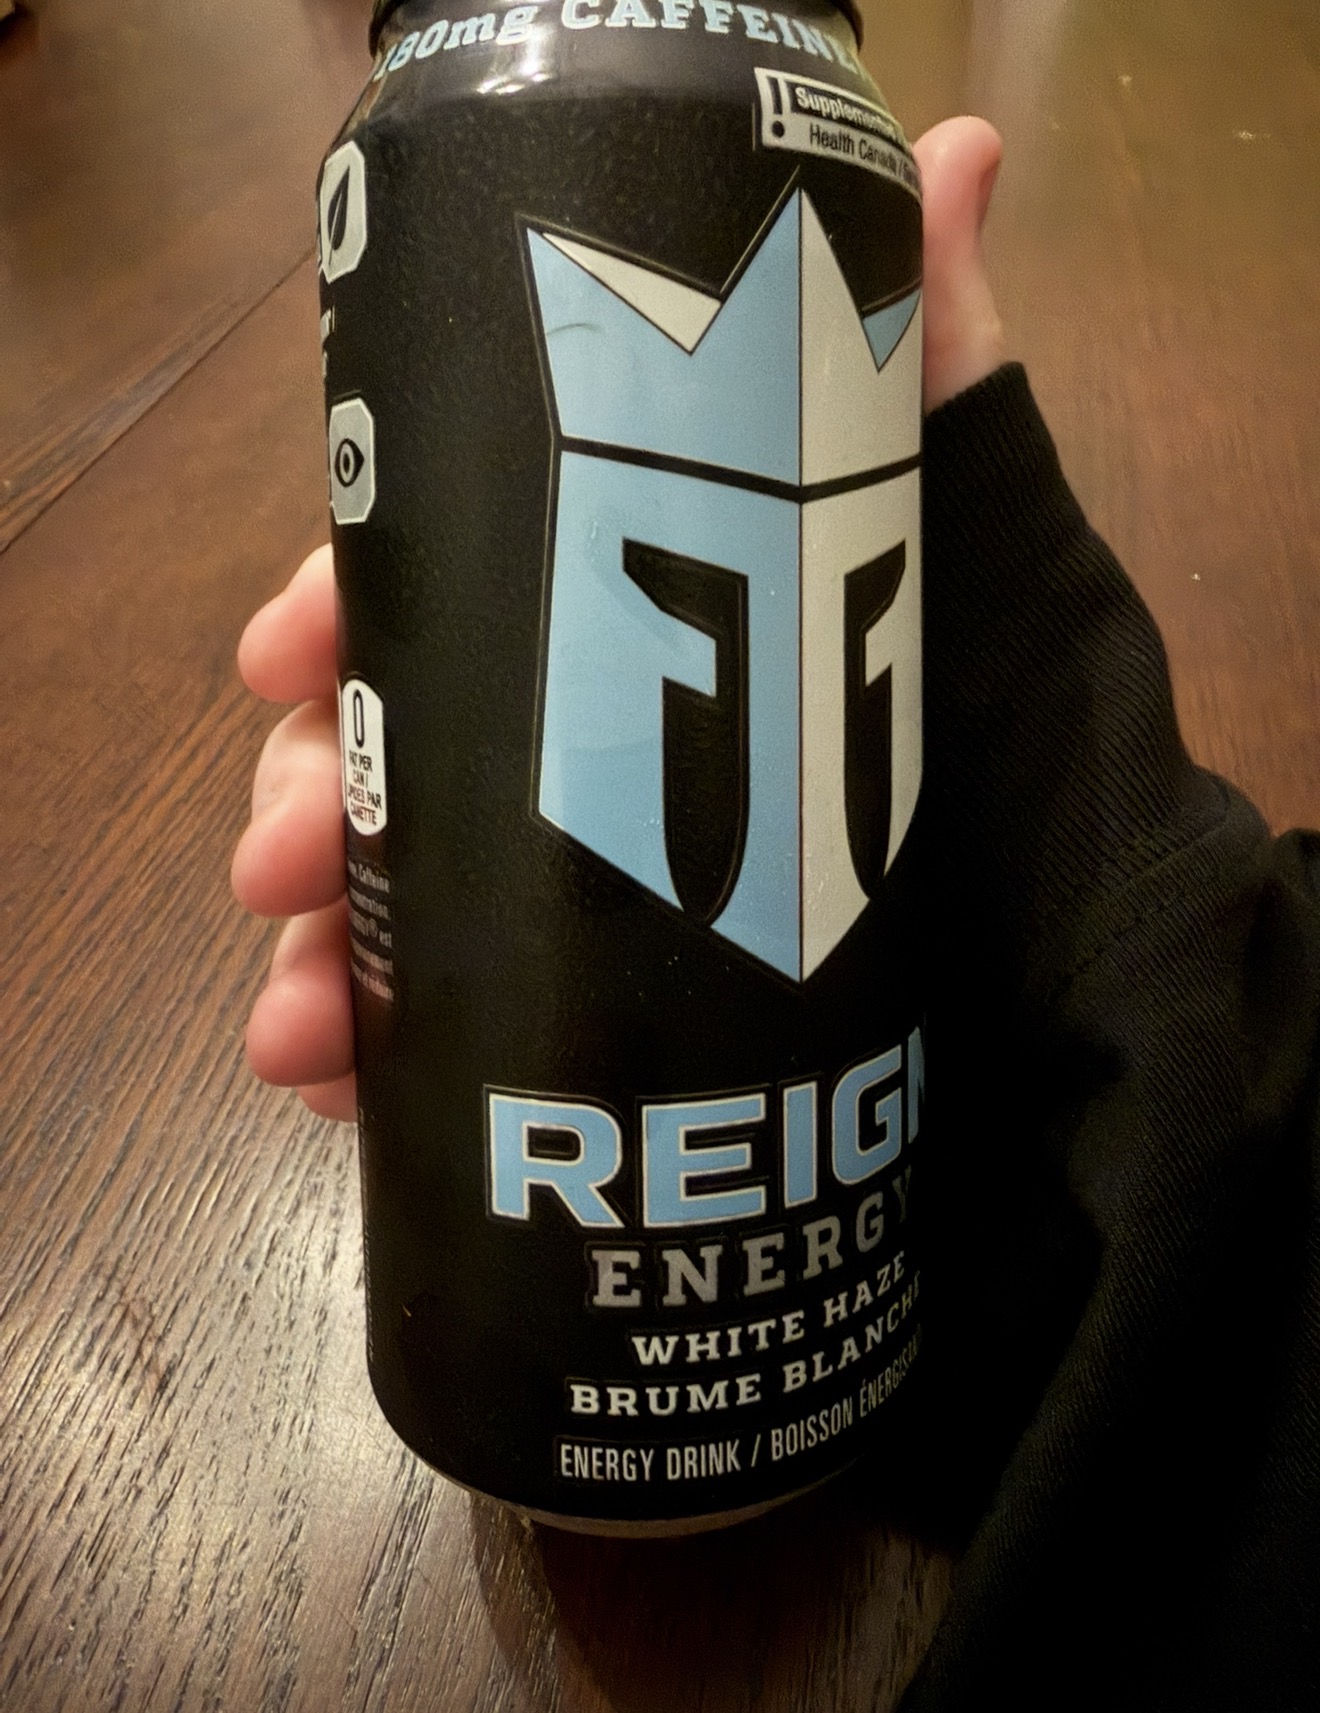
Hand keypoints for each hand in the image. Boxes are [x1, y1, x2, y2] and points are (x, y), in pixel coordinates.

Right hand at [231, 117, 1005, 1121]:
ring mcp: (583, 879)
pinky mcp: (597, 1006)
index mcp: (631, 615)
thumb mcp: (966, 540)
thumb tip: (980, 139)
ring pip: (404, 894)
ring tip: (300, 1024)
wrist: (1078, 961)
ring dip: (327, 948)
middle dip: (316, 794)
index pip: (452, 587)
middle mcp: (590, 738)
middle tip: (280, 858)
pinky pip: (455, 1022)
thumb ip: (937, 368)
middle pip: (401, 748)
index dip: (351, 609)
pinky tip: (337, 1086)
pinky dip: (381, 1052)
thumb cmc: (1004, 726)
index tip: (284, 655)